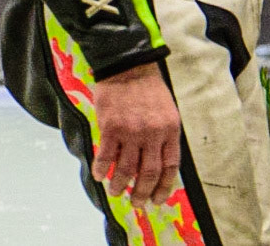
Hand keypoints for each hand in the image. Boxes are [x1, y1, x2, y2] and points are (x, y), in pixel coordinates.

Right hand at [91, 62, 182, 207]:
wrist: (126, 65)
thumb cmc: (148, 87)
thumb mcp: (167, 110)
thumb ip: (164, 135)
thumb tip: (158, 163)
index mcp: (170, 130)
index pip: (170, 167)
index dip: (164, 187)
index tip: (157, 199)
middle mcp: (152, 134)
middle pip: (149, 173)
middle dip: (142, 192)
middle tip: (137, 203)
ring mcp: (131, 131)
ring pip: (127, 168)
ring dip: (120, 185)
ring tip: (115, 193)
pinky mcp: (110, 127)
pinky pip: (106, 155)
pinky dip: (102, 169)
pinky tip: (99, 176)